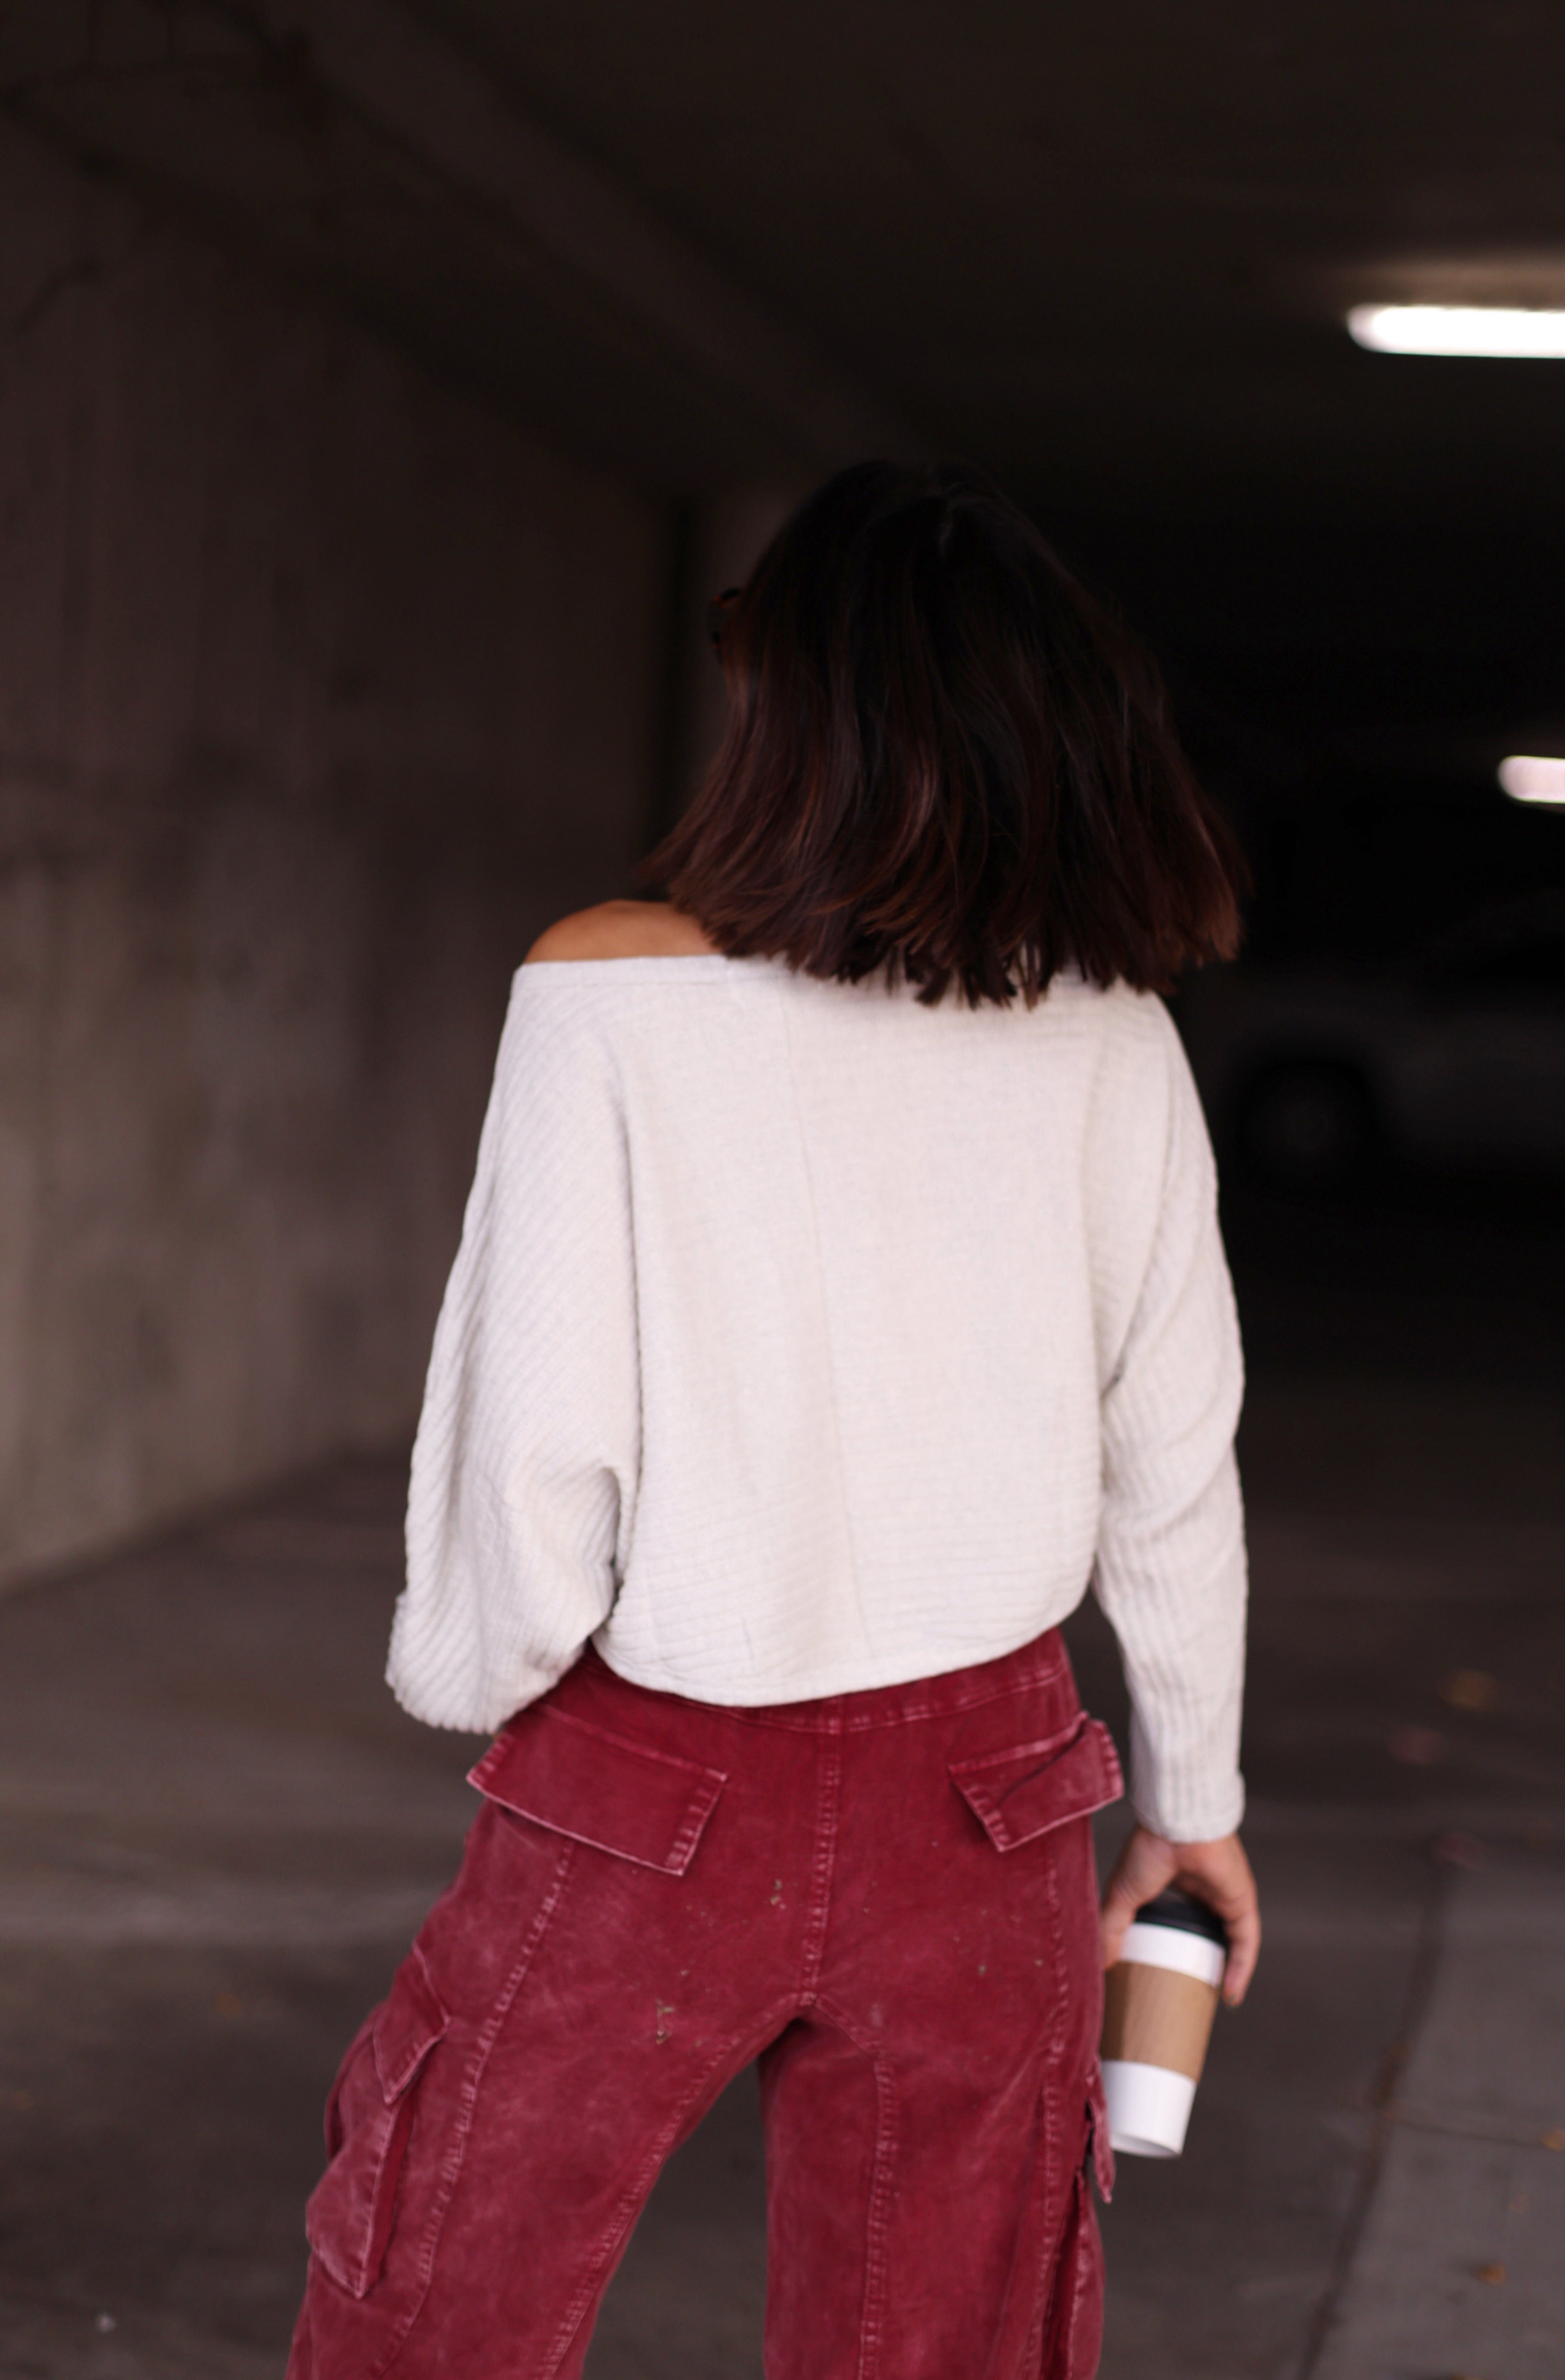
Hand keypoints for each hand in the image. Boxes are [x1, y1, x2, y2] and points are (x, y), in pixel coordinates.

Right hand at [1099, 1825, 1260, 2005]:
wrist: (1176, 1827)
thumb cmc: (1149, 1849)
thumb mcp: (1123, 1896)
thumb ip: (1112, 1928)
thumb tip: (1101, 1964)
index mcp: (1178, 1884)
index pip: (1182, 1920)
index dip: (1176, 1946)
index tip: (1164, 1973)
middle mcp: (1205, 1891)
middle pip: (1209, 1934)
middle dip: (1203, 1963)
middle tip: (1191, 1992)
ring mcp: (1225, 1897)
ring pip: (1230, 1942)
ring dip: (1225, 1971)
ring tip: (1212, 2000)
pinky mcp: (1242, 1904)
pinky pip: (1246, 1943)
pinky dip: (1241, 1969)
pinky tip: (1231, 1993)